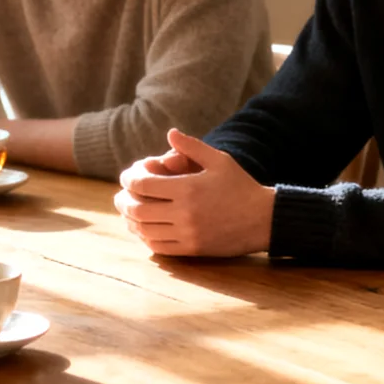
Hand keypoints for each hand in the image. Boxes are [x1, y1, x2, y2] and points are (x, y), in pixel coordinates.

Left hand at [112, 129, 273, 256]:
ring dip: (131, 222)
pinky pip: (159, 247)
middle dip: (124, 202)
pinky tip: (144, 230)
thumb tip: (170, 133)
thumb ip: (192, 147)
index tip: (127, 177)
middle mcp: (184, 213)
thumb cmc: (241, 186)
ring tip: (128, 214)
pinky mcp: (193, 249)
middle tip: (120, 197)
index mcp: (188, 188)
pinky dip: (146, 238)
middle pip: (138, 210)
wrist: (263, 219)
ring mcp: (188, 234)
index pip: (144, 185)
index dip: (129, 180)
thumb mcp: (219, 160)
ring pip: (145, 230)